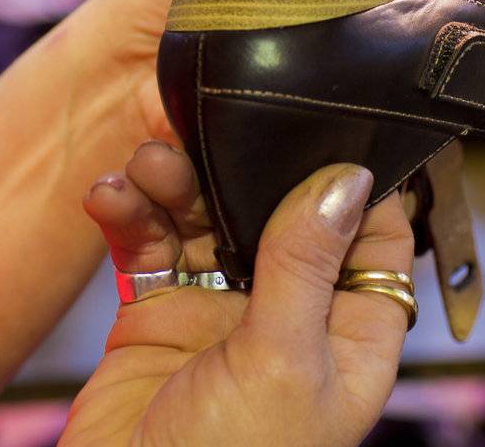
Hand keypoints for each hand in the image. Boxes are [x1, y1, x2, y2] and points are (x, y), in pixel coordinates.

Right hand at [63, 142, 414, 446]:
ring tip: (148, 165)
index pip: (374, 240)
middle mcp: (289, 317)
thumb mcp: (284, 363)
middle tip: (213, 126)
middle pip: (278, 212)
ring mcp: (220, 314)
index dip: (355, 182)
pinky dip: (128, 213)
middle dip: (244, 166)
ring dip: (175, 182)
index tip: (330, 122)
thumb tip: (347, 180)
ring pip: (206, 218)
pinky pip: (146, 246)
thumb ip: (306, 266)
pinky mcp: (156, 317)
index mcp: (347, 336)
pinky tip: (109, 193)